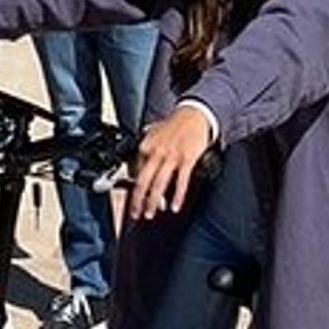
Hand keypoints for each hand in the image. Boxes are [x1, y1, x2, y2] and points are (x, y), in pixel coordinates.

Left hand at [128, 104, 216, 222]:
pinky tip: (174, 206)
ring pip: (159, 184)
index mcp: (146, 147)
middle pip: (143, 181)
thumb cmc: (174, 125)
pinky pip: (180, 182)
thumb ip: (145, 148)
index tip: (134, 200)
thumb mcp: (152, 133)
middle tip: (135, 213)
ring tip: (150, 214)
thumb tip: (137, 164)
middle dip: (137, 200)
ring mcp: (172, 157)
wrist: (194, 114)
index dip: (134, 188)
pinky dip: (177, 196)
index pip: (136, 172)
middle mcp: (156, 153)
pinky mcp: (187, 159)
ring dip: (153, 202)